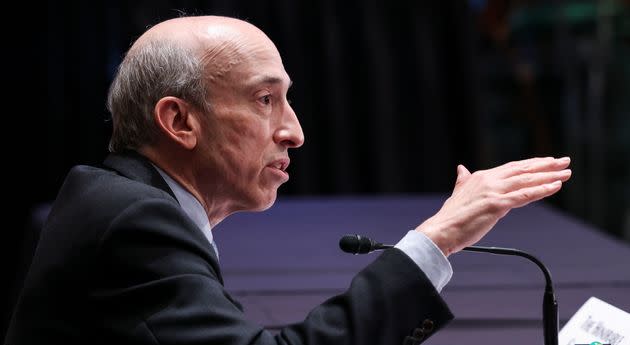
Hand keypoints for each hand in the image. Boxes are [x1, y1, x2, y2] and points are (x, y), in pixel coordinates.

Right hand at [416, 157, 571, 255]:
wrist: (441, 230)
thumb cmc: (451, 217)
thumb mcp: (458, 192)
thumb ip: (463, 180)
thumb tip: (461, 168)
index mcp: (481, 177)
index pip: (512, 167)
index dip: (531, 164)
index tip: (547, 162)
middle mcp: (488, 180)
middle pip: (523, 170)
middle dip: (546, 165)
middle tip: (564, 161)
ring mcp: (493, 191)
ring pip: (527, 180)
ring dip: (549, 176)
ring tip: (566, 173)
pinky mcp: (497, 204)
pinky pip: (524, 195)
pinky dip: (542, 190)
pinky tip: (555, 186)